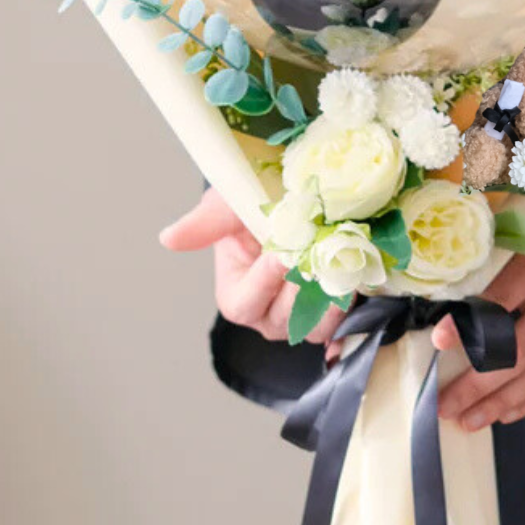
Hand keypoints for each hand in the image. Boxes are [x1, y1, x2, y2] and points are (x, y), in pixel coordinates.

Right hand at [158, 187, 345, 346]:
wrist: (292, 200)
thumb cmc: (252, 205)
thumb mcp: (227, 206)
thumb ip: (205, 223)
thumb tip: (168, 238)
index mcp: (237, 297)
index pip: (246, 302)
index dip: (263, 280)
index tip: (279, 252)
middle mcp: (269, 316)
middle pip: (285, 317)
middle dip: (303, 285)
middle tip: (319, 253)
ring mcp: (303, 317)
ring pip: (317, 324)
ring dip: (331, 295)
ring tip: (342, 264)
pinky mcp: (335, 310)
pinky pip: (344, 318)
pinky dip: (350, 300)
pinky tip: (357, 278)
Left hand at [432, 251, 524, 431]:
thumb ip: (502, 276)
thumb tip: (458, 313)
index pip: (498, 300)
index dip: (467, 324)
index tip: (437, 340)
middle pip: (513, 352)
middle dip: (475, 384)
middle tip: (442, 405)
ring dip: (497, 403)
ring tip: (466, 420)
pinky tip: (503, 414)